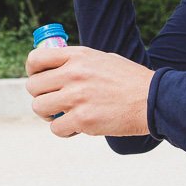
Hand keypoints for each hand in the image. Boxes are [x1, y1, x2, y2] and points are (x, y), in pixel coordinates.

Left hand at [25, 45, 152, 137]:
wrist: (153, 100)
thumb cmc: (129, 80)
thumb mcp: (102, 59)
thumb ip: (77, 62)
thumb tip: (54, 69)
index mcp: (77, 56)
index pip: (35, 59)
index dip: (32, 71)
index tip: (39, 79)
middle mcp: (73, 73)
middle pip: (33, 87)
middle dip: (41, 96)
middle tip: (54, 102)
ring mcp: (76, 96)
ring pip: (39, 108)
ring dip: (49, 114)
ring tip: (65, 114)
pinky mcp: (82, 119)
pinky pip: (55, 127)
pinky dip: (64, 130)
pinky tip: (78, 126)